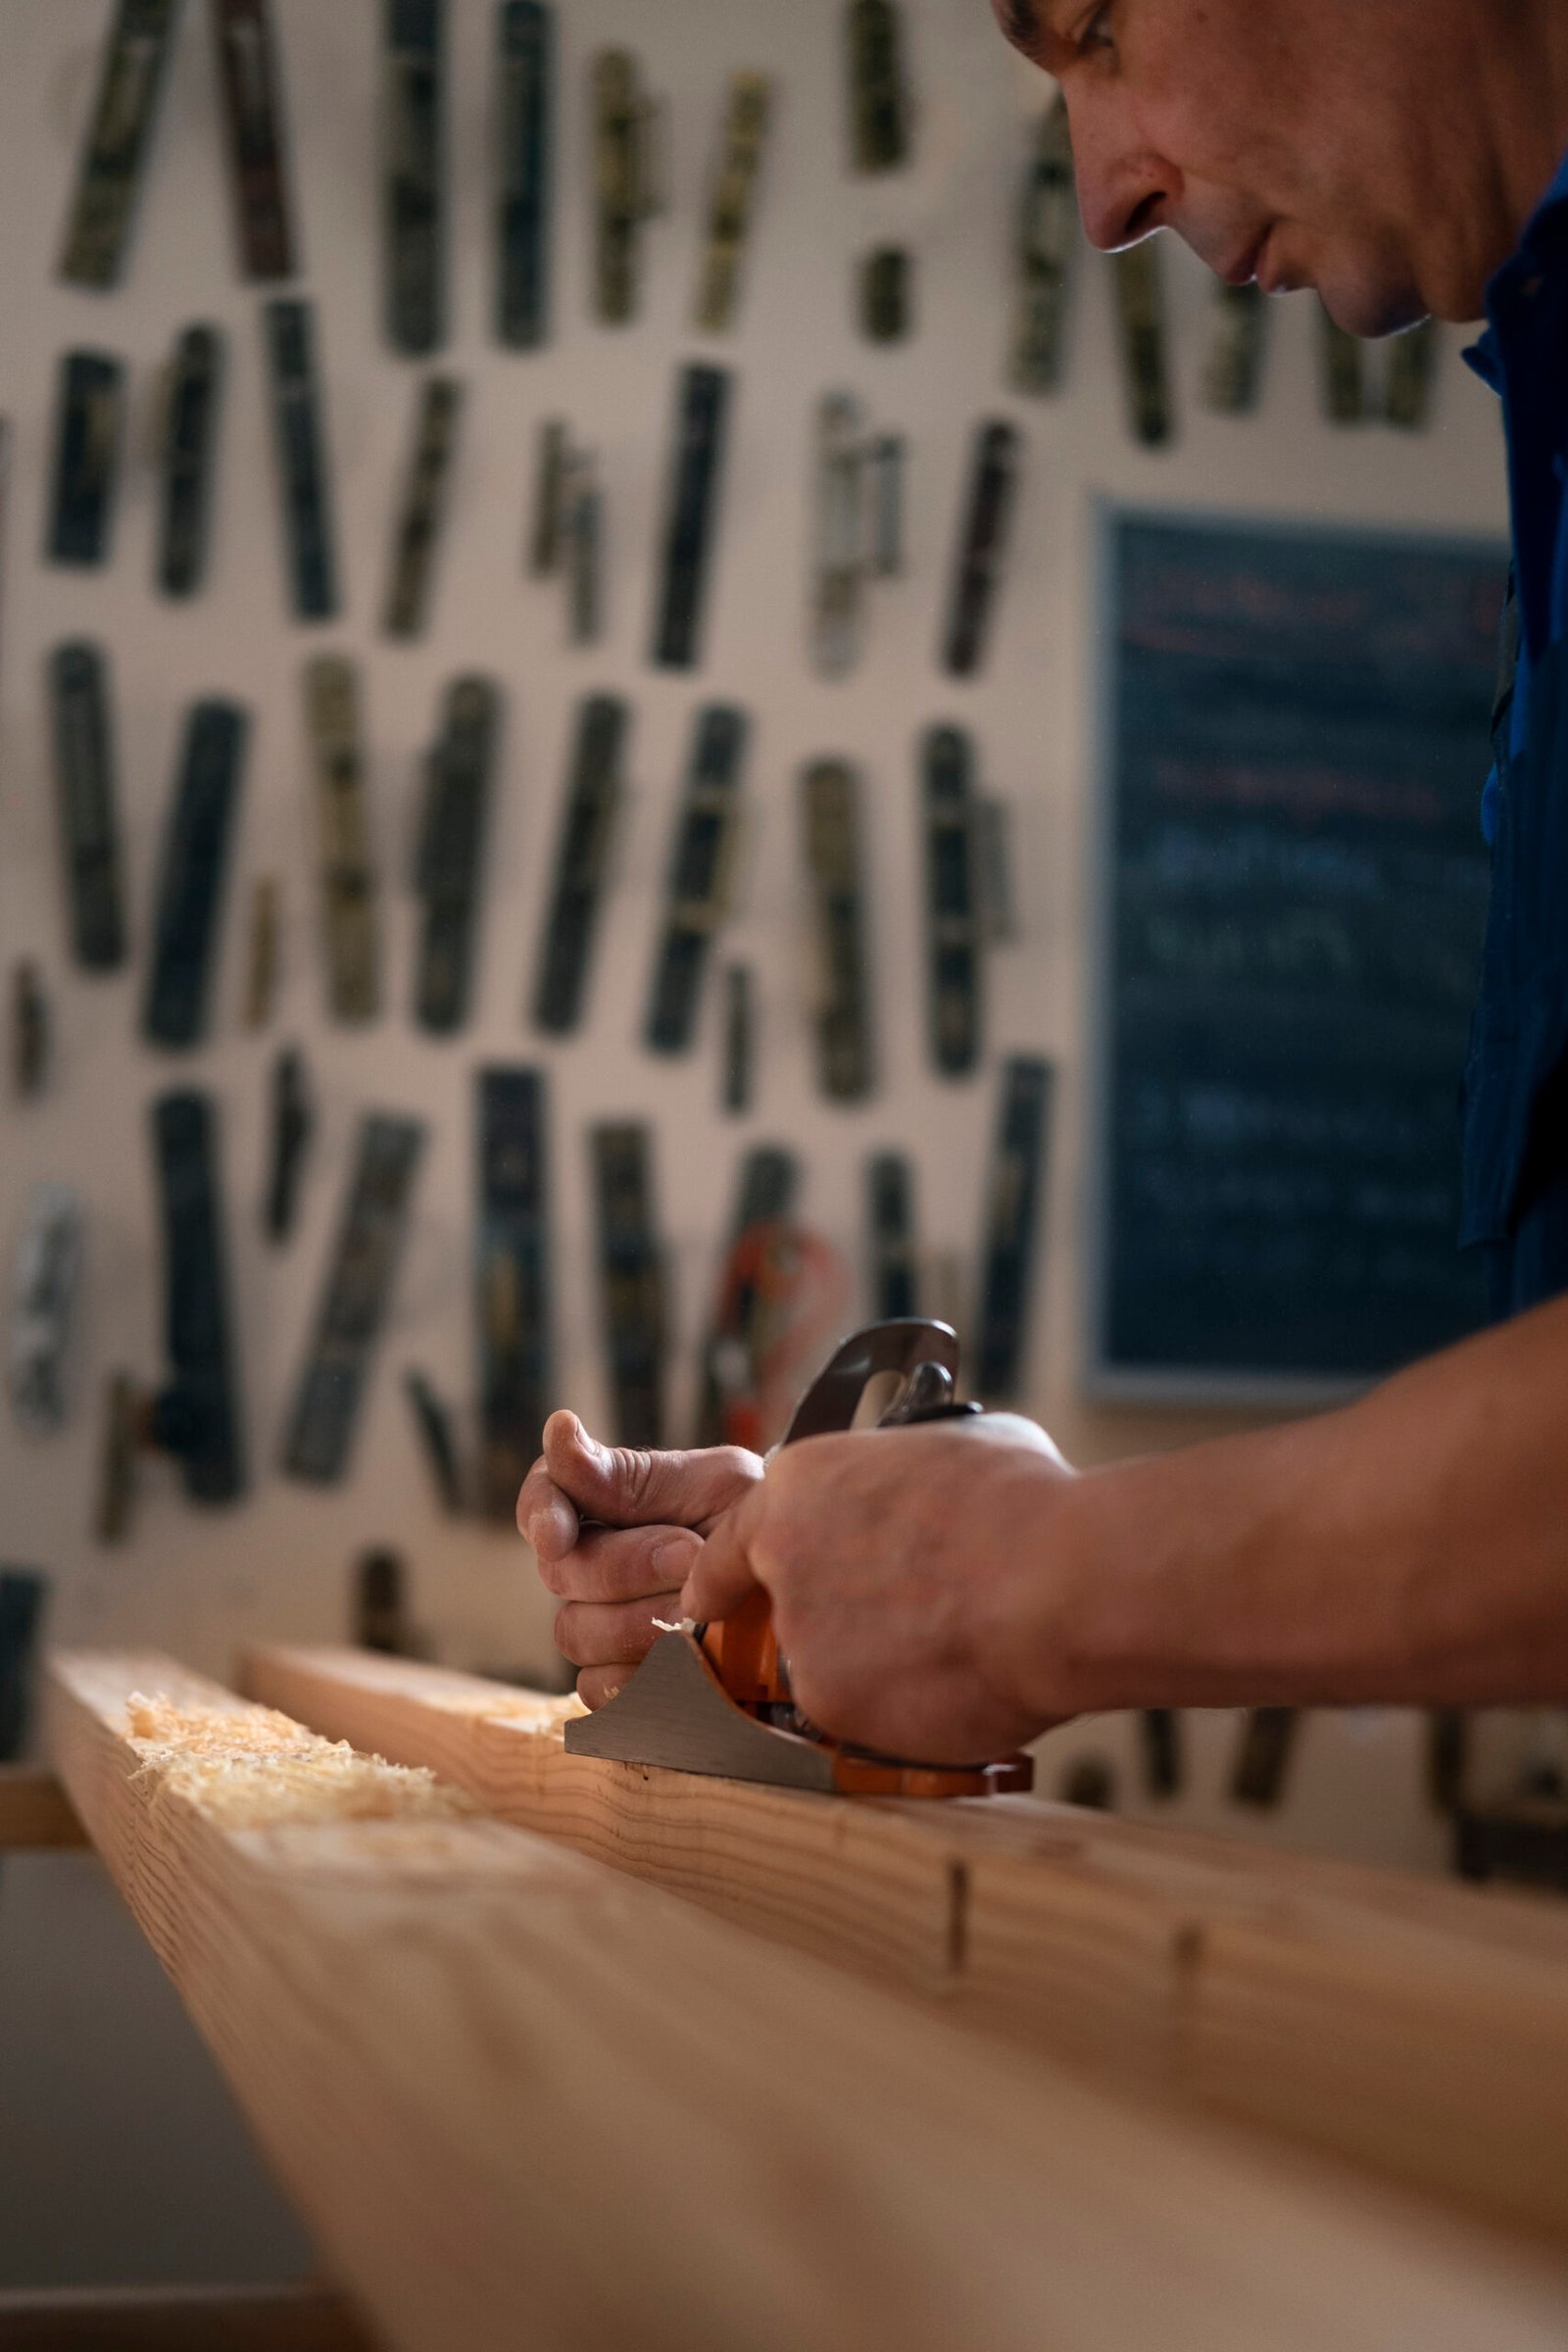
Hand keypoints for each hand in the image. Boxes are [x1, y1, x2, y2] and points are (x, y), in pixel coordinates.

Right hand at [517, 1410, 761, 1707]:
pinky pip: (598, 1692)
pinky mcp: (619, 1682)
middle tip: (689, 1555)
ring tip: (701, 1610)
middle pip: (562, 1573)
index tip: (557, 1534)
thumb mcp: (711, 1482)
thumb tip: (557, 1430)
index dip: (541, 1516)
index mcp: (599, 1503)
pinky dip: (638, 1679)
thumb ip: (630, 1475)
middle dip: (628, 1566)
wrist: (802, 1580)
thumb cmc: (753, 1518)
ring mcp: (599, 1626)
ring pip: (576, 1633)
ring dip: (640, 1622)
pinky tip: (680, 1663)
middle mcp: (587, 1564)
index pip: (542, 1500)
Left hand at [681, 1414, 1074, 1762]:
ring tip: (960, 1643)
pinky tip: (964, 1681)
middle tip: (905, 1622)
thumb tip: (928, 1485)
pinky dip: (910, 1711)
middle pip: (789, 1610)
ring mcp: (804, 1639)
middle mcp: (784, 1561)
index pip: (732, 1541)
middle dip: (838, 1623)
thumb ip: (908, 1477)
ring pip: (831, 1669)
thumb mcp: (955, 1447)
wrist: (1057, 1581)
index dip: (725, 1576)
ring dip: (883, 1668)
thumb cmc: (1024, 1504)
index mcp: (802, 1486)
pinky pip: (869, 1716)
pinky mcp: (835, 1705)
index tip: (710, 1602)